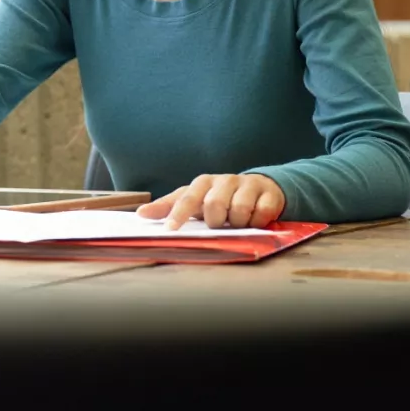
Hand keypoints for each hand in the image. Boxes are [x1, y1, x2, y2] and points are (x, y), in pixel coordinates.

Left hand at [137, 174, 285, 230]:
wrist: (259, 188)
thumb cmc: (219, 197)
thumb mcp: (194, 200)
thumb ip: (169, 207)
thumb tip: (141, 213)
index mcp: (202, 183)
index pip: (187, 198)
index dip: (178, 214)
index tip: (170, 230)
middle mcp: (224, 180)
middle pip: (215, 206)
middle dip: (217, 221)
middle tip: (221, 223)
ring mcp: (247, 185)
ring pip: (239, 210)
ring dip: (238, 223)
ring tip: (238, 222)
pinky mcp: (268, 193)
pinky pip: (261, 213)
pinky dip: (258, 222)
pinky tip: (256, 220)